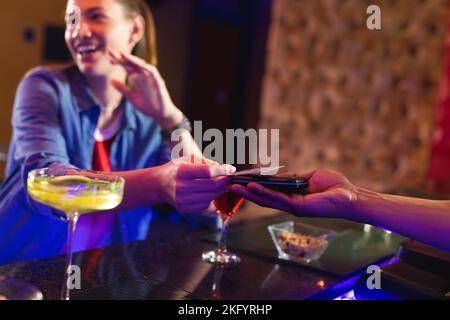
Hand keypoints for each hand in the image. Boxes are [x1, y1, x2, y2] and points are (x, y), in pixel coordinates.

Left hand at [109, 50, 182, 128]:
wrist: (161, 114)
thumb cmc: (148, 106)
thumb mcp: (131, 97)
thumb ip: (122, 89)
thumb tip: (110, 80)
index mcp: (137, 78)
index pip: (127, 67)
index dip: (118, 62)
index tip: (109, 59)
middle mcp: (143, 76)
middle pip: (132, 64)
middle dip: (122, 58)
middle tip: (111, 52)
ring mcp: (151, 78)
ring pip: (142, 66)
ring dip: (133, 60)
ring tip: (123, 55)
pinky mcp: (158, 82)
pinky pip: (153, 73)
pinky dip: (147, 68)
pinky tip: (140, 64)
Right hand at [156, 155, 235, 213]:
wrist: (159, 184)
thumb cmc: (177, 168)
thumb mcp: (188, 159)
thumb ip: (206, 162)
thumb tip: (224, 168)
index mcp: (182, 172)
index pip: (207, 172)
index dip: (222, 170)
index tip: (231, 169)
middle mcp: (181, 187)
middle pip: (211, 186)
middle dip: (225, 181)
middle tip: (230, 177)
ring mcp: (182, 200)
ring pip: (211, 197)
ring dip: (221, 191)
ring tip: (223, 184)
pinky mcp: (184, 209)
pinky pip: (206, 205)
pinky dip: (212, 199)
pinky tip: (213, 192)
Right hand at [230, 169, 356, 218]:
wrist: (349, 196)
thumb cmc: (334, 186)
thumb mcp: (309, 177)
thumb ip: (292, 178)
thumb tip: (275, 176)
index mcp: (292, 196)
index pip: (269, 192)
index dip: (255, 187)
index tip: (242, 181)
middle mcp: (290, 204)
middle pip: (264, 198)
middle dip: (247, 193)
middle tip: (231, 186)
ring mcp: (293, 207)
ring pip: (267, 200)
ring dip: (250, 194)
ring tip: (235, 188)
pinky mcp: (298, 207)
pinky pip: (277, 199)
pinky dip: (263, 193)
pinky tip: (252, 188)